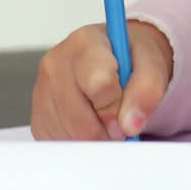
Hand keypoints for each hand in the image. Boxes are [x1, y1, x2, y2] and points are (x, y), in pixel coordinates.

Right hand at [31, 20, 173, 140]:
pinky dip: (81, 144)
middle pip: (82, 123)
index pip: (98, 85)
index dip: (117, 105)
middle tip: (119, 117)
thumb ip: (147, 90)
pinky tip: (90, 123)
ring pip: (71, 139)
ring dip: (96, 138)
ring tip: (105, 117)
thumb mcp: (152, 64)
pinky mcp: (38, 119)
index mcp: (84, 44)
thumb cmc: (132, 59)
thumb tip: (130, 124)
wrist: (119, 60)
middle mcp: (55, 65)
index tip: (126, 106)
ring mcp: (41, 92)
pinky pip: (61, 145)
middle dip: (108, 129)